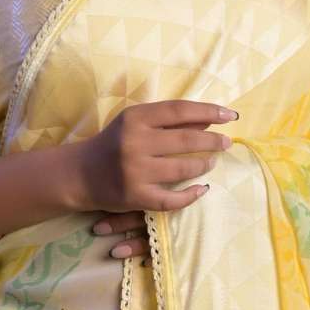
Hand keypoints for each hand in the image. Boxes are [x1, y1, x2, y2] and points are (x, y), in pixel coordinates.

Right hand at [69, 98, 237, 257]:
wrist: (79, 174)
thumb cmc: (114, 143)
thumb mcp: (136, 123)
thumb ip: (168, 120)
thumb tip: (210, 117)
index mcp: (135, 118)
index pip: (179, 110)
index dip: (208, 111)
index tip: (230, 115)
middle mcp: (135, 142)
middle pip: (186, 139)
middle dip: (213, 140)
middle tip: (226, 142)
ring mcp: (135, 171)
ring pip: (183, 169)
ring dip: (204, 164)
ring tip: (212, 162)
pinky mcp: (135, 196)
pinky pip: (172, 199)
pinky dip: (191, 195)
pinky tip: (202, 189)